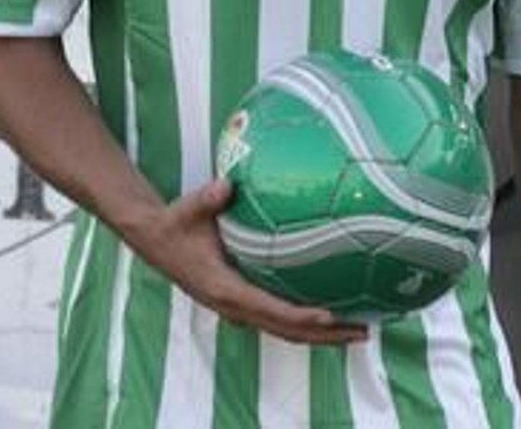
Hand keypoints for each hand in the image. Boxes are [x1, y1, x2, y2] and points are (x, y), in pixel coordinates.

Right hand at [138, 179, 367, 345]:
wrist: (156, 240)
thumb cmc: (176, 223)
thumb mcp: (188, 209)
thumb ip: (207, 198)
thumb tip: (225, 184)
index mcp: (224, 288)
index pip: (270, 309)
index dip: (301, 316)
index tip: (330, 317)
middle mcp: (234, 306)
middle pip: (287, 331)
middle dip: (326, 336)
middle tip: (364, 331)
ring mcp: (239, 309)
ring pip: (286, 331)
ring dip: (323, 336)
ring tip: (360, 330)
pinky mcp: (243, 303)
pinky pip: (280, 320)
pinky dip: (307, 323)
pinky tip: (333, 316)